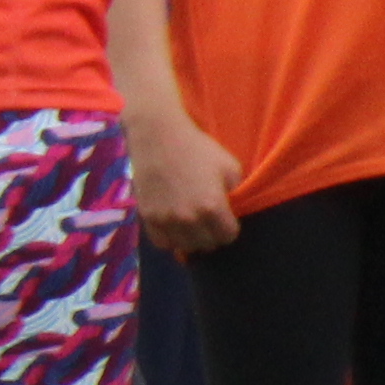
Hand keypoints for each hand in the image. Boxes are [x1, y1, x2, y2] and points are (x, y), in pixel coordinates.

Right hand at [127, 108, 239, 257]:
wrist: (157, 137)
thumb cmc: (197, 148)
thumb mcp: (229, 165)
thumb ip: (236, 192)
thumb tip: (233, 209)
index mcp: (212, 207)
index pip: (228, 236)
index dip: (230, 228)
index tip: (226, 218)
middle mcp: (189, 219)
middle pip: (207, 244)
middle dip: (212, 234)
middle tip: (209, 220)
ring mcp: (166, 220)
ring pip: (185, 247)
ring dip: (192, 239)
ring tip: (192, 225)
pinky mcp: (148, 218)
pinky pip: (162, 243)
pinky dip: (171, 239)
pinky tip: (174, 226)